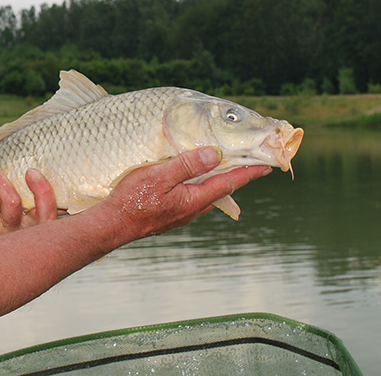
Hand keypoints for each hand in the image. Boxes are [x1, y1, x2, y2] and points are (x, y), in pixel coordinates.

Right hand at [102, 147, 271, 242]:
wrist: (112, 225)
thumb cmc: (133, 199)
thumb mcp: (159, 176)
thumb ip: (187, 165)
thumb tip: (215, 154)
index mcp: (193, 200)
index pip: (228, 183)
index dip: (248, 173)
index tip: (268, 166)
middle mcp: (192, 211)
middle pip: (221, 191)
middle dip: (236, 176)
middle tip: (251, 164)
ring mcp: (181, 215)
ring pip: (207, 196)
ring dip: (218, 181)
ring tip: (225, 168)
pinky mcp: (170, 216)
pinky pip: (193, 199)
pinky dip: (201, 186)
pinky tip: (193, 181)